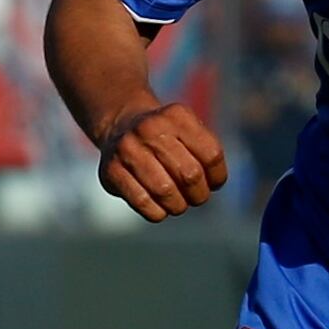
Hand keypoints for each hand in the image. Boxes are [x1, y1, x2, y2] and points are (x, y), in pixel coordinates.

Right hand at [96, 101, 227, 221]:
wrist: (120, 125)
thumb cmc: (165, 137)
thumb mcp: (188, 130)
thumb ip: (205, 153)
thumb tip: (212, 185)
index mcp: (176, 116)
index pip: (211, 155)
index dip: (217, 177)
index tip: (213, 184)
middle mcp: (150, 128)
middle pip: (190, 174)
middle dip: (199, 195)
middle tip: (196, 197)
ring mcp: (127, 148)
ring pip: (166, 191)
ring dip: (178, 206)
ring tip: (178, 203)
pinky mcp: (110, 170)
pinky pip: (143, 202)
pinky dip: (158, 212)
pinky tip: (160, 207)